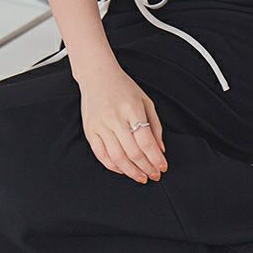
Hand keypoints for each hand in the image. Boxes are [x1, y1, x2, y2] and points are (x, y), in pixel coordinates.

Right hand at [79, 64, 167, 183]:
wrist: (97, 75)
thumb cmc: (124, 87)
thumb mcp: (145, 100)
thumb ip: (155, 125)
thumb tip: (160, 150)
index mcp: (132, 108)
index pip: (146, 140)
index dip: (155, 158)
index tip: (162, 167)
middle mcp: (115, 117)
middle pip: (132, 152)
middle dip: (146, 168)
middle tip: (154, 176)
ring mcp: (100, 124)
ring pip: (117, 157)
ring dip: (131, 172)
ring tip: (141, 177)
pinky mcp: (89, 130)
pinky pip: (101, 155)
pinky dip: (113, 166)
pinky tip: (123, 170)